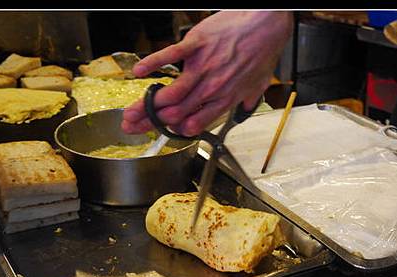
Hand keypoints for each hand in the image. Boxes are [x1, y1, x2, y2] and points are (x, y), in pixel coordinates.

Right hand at [121, 11, 292, 135]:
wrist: (267, 23)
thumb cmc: (263, 50)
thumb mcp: (257, 84)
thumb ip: (246, 101)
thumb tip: (243, 110)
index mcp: (224, 99)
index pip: (193, 124)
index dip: (173, 131)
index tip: (160, 132)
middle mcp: (212, 87)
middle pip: (175, 113)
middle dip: (150, 123)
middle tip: (132, 127)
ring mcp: (202, 66)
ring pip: (170, 93)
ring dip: (146, 106)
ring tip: (129, 113)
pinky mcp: (196, 45)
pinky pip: (170, 56)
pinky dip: (153, 64)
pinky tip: (138, 72)